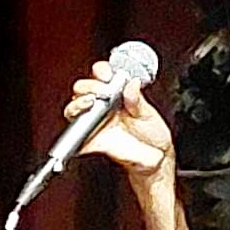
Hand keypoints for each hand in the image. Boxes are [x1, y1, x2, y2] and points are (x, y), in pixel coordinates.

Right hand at [67, 61, 172, 176]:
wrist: (156, 158)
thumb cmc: (152, 134)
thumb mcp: (148, 113)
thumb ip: (137, 100)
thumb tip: (131, 84)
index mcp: (116, 96)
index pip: (101, 76)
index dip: (100, 71)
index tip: (107, 73)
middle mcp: (102, 107)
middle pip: (82, 89)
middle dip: (89, 86)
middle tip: (103, 90)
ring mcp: (95, 123)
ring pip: (73, 108)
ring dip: (79, 102)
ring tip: (92, 101)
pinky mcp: (91, 141)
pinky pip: (76, 137)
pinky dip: (76, 131)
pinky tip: (87, 123)